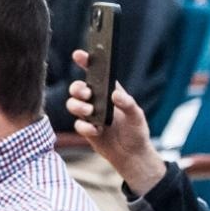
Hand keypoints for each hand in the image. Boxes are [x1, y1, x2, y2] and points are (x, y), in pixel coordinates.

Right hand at [64, 48, 167, 196]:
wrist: (131, 155)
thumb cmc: (136, 132)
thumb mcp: (137, 115)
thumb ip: (127, 103)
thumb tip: (114, 94)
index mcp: (109, 91)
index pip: (95, 73)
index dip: (85, 62)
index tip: (79, 55)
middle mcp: (96, 101)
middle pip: (77, 88)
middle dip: (77, 88)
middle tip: (87, 93)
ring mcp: (89, 115)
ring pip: (72, 104)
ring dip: (78, 106)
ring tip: (90, 112)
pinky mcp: (86, 129)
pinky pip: (78, 124)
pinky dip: (85, 126)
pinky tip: (97, 130)